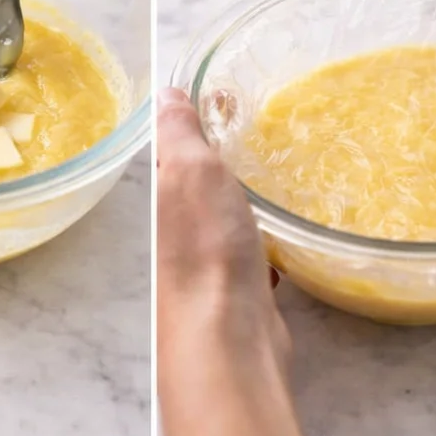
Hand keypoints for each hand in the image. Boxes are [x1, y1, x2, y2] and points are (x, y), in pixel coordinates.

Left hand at [158, 90, 313, 435]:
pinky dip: (259, 247)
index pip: (168, 147)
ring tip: (269, 180)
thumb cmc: (207, 249)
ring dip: (239, 206)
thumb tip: (166, 95)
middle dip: (218, 164)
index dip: (190, 120)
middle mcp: (173, 231)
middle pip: (194, 184)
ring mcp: (204, 264)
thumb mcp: (191, 171)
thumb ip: (179, 132)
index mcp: (158, 196)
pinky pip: (247, 256)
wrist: (229, 340)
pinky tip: (277, 243)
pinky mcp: (235, 293)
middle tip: (251, 133)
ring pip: (221, 220)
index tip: (221, 96)